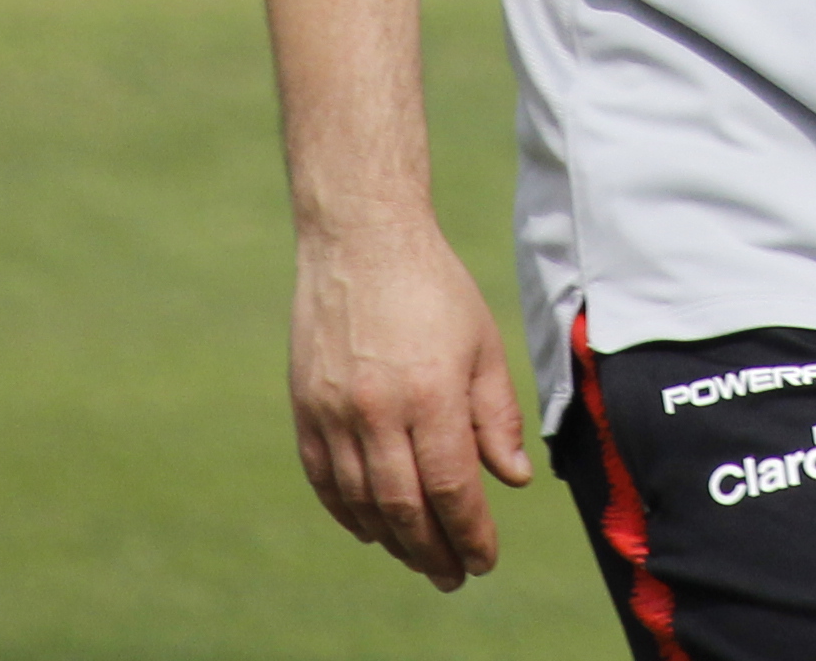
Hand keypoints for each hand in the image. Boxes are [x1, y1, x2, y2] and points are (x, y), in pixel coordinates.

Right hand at [288, 222, 534, 585]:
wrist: (360, 239)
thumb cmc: (433, 287)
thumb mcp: (482, 344)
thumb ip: (496, 416)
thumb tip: (510, 480)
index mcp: (430, 393)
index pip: (452, 489)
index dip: (471, 534)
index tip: (485, 559)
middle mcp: (377, 410)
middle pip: (405, 508)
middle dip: (433, 552)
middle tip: (454, 575)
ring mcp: (333, 411)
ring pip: (361, 502)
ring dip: (392, 541)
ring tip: (419, 558)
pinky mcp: (305, 407)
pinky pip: (323, 479)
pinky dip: (348, 512)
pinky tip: (371, 528)